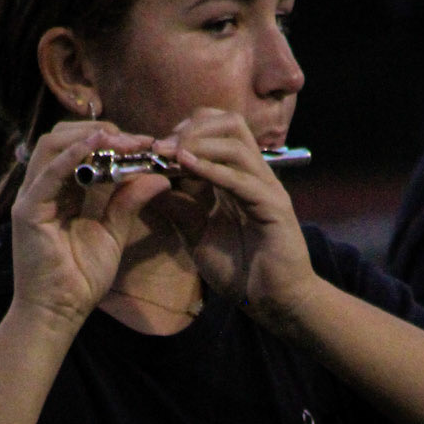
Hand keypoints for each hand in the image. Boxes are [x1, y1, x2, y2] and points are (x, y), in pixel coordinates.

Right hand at [9, 121, 168, 337]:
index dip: (112, 140)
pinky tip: (97, 145)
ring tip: (121, 140)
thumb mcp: (113, 233)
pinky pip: (49, 173)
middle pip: (63, 138)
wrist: (59, 313)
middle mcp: (44, 188)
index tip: (146, 143)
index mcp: (62, 192)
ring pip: (53, 145)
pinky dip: (72, 155)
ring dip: (89, 137)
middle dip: (101, 132)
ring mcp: (33, 197)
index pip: (80, 149)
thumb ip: (129, 202)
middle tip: (137, 140)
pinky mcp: (29, 211)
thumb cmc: (81, 279)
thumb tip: (159, 176)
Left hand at [153, 111, 315, 328]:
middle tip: (163, 147)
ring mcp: (266, 187)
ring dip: (200, 143)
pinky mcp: (274, 206)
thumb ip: (178, 208)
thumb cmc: (241, 269)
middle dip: (193, 128)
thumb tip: (149, 184)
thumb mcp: (197, 234)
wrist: (273, 300)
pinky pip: (242, 179)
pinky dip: (213, 170)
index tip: (156, 148)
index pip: (215, 129)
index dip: (184, 130)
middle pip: (229, 122)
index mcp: (236, 176)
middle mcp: (253, 174)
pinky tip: (187, 167)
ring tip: (172, 155)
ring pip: (236, 142)